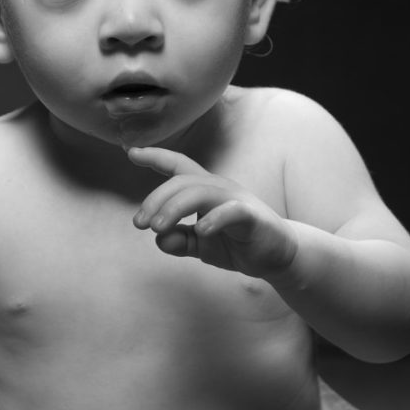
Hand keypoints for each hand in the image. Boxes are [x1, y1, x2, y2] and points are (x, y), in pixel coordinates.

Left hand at [128, 145, 297, 278]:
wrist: (278, 256)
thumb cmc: (238, 244)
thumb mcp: (201, 246)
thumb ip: (179, 241)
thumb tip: (159, 239)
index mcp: (206, 190)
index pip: (179, 166)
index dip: (156, 157)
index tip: (131, 152)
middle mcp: (219, 188)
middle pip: (182, 181)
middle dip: (156, 199)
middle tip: (140, 223)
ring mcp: (236, 199)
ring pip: (200, 192)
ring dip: (174, 208)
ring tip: (157, 228)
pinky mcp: (252, 217)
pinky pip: (231, 212)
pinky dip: (214, 220)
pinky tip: (200, 232)